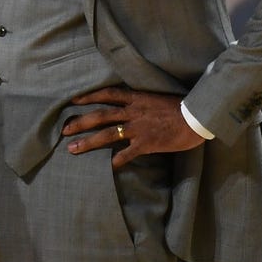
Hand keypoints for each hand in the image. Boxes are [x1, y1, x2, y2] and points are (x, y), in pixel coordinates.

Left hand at [62, 86, 205, 168]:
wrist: (197, 117)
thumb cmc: (179, 107)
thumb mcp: (155, 98)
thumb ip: (139, 102)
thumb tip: (126, 105)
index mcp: (135, 98)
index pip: (106, 94)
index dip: (88, 96)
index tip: (73, 101)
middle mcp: (133, 112)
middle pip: (100, 116)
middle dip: (80, 123)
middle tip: (64, 130)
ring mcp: (139, 128)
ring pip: (108, 134)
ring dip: (89, 142)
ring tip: (73, 149)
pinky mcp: (147, 143)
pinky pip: (127, 153)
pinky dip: (117, 159)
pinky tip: (108, 166)